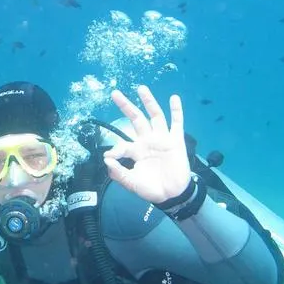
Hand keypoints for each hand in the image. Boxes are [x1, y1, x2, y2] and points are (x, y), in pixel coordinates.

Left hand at [103, 85, 190, 203]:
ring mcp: (162, 139)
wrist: (172, 195)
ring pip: (155, 116)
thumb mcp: (131, 183)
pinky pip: (177, 123)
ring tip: (141, 88)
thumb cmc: (151, 188)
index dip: (115, 150)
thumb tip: (106, 160)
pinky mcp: (176, 141)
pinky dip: (176, 111)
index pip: (122, 143)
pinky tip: (174, 98)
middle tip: (115, 93)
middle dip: (125, 106)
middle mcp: (147, 140)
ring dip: (148, 101)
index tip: (109, 158)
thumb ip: (118, 173)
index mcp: (136, 150)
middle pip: (136, 119)